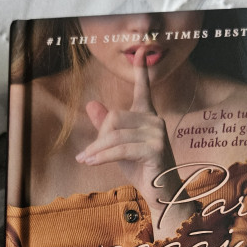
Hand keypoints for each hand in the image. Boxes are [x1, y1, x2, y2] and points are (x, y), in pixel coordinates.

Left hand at [76, 48, 193, 237]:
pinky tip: (90, 162)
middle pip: (115, 118)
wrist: (161, 194)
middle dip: (98, 138)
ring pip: (115, 135)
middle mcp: (155, 120)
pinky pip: (120, 149)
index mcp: (148, 116)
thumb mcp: (120, 147)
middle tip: (87, 155)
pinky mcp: (155, 148)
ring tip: (85, 160)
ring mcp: (157, 133)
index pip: (143, 90)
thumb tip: (91, 104)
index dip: (142, 71)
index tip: (141, 52)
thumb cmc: (142, 170)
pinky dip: (102, 156)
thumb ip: (107, 128)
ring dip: (96, 150)